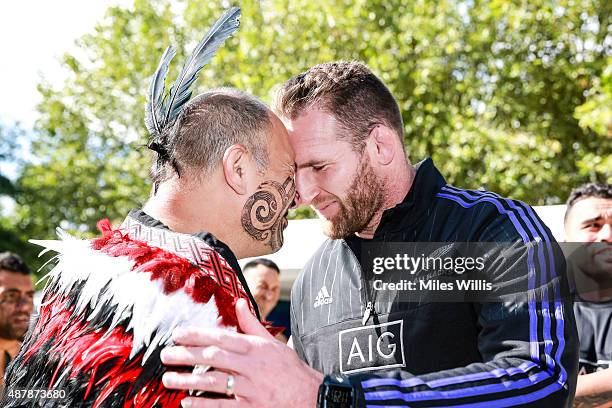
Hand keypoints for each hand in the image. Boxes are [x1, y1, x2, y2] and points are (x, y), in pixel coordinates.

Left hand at [161, 298, 322, 407]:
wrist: (311, 396)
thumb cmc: (289, 369)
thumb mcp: (272, 343)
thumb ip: (251, 324)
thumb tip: (239, 302)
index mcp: (256, 348)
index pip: (222, 337)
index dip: (198, 335)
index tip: (177, 334)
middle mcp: (253, 366)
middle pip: (214, 357)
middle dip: (186, 355)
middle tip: (166, 355)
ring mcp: (252, 388)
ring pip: (215, 382)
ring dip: (189, 380)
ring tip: (169, 379)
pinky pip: (224, 407)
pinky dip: (204, 405)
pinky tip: (187, 403)